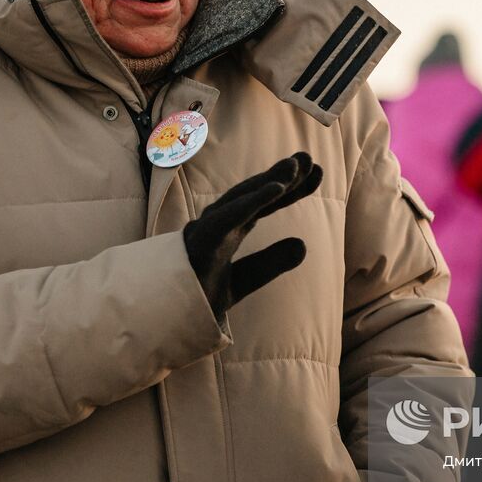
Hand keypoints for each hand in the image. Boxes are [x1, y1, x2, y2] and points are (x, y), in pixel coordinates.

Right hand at [182, 152, 322, 316]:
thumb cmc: (194, 298)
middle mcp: (218, 225)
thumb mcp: (243, 282)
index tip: (318, 174)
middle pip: (255, 195)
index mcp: (229, 231)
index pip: (265, 205)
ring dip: (268, 180)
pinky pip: (228, 216)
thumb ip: (270, 263)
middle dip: (282, 176)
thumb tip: (303, 245)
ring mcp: (206, 230)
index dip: (292, 189)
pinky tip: (277, 188)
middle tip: (310, 158)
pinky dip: (252, 201)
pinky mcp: (199, 241)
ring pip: (241, 198)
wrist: (163, 323)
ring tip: (295, 166)